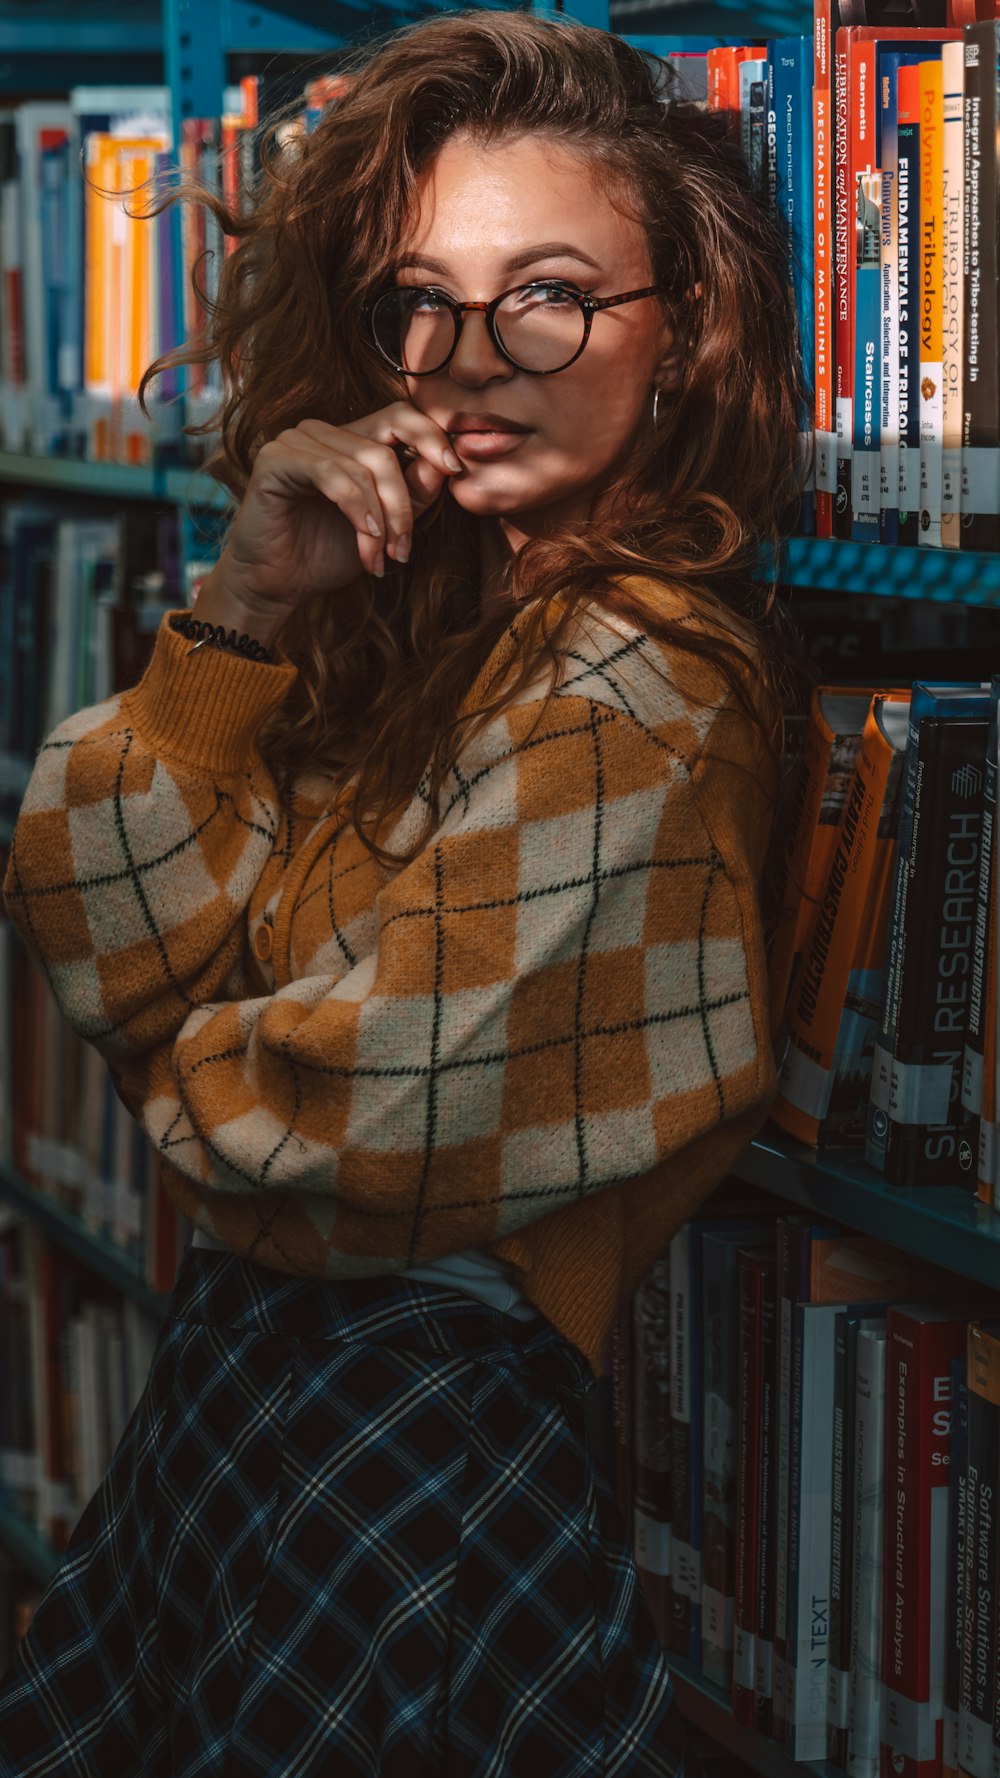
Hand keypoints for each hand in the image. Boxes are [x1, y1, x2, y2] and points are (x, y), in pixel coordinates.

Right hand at [202, 403, 463, 628]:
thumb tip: (447, 462)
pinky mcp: (276, 459)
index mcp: (350, 439)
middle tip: (403, 550)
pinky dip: (356, 510)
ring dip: (380, 521)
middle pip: (384, 449)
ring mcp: (297, 441)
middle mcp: (323, 432)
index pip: (399, 416)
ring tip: (380, 559)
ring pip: (363, 466)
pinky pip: (333, 475)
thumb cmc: (327, 554)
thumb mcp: (386, 525)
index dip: (431, 436)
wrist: (277, 586)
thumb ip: (415, 492)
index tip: (456, 469)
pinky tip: (364, 538)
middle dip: (402, 505)